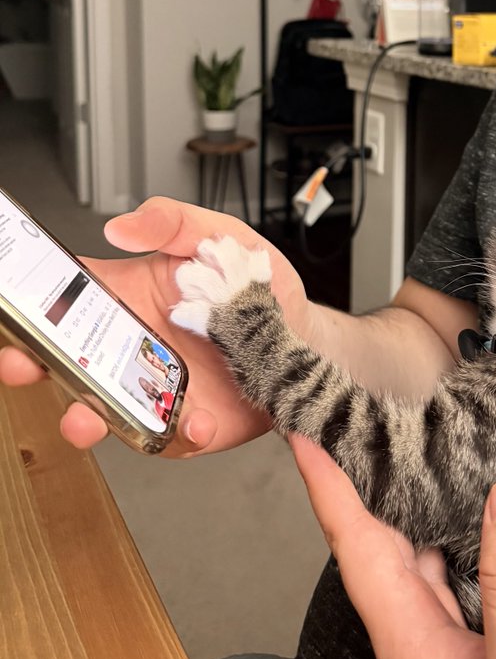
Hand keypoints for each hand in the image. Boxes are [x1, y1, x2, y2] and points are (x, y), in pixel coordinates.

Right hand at [0, 198, 306, 456]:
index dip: (30, 304)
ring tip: (88, 417)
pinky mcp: (189, 422)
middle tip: (21, 363)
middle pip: (67, 358)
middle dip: (34, 363)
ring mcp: (156, 387)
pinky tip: (193, 420)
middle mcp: (133, 345)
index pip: (64, 298)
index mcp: (129, 296)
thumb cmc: (256, 282)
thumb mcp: (221, 235)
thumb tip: (122, 226)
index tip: (11, 312)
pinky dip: (178, 433)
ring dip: (88, 416)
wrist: (303, 330)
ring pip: (105, 408)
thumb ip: (174, 222)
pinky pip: (170, 436)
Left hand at [291, 437, 495, 658]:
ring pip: (412, 552)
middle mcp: (410, 630)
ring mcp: (436, 638)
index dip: (324, 484)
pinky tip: (473, 508)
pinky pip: (448, 571)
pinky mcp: (465, 644)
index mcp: (403, 635)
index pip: (352, 542)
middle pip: (374, 538)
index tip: (298, 432)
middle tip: (357, 415)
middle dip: (361, 475)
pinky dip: (452, 528)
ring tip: (413, 442)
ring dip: (409, 498)